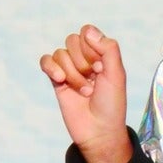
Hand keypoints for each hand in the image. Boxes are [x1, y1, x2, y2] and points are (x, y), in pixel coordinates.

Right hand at [38, 25, 131, 162]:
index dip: (90, 47)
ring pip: (60, 53)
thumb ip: (108, 49)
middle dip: (81, 61)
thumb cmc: (112, 104)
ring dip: (72, 73)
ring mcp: (70, 69)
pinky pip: (46, 61)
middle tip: (93, 81)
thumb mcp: (117, 74)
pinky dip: (51, 68)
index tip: (100, 67)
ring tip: (84, 91)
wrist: (98, 131)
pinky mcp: (57, 80)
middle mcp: (86, 59)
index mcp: (102, 54)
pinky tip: (60, 80)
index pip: (87, 33)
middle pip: (72, 41)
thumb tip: (88, 31)